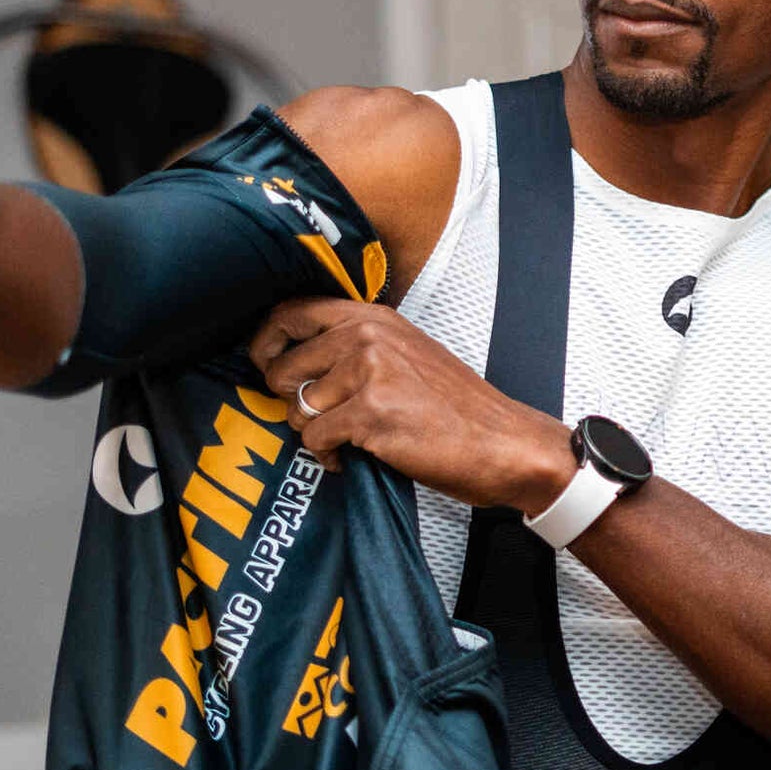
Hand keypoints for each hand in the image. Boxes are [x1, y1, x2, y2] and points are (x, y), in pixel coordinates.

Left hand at [249, 297, 574, 512]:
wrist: (504, 443)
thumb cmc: (459, 409)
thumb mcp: (408, 355)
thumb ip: (360, 346)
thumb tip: (300, 361)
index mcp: (375, 318)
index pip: (292, 312)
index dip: (266, 342)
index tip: (267, 366)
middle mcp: (367, 336)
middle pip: (284, 368)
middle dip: (292, 404)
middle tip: (320, 418)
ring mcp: (368, 372)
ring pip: (297, 409)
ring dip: (315, 434)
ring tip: (346, 441)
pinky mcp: (370, 412)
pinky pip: (315, 439)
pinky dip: (328, 457)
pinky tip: (354, 458)